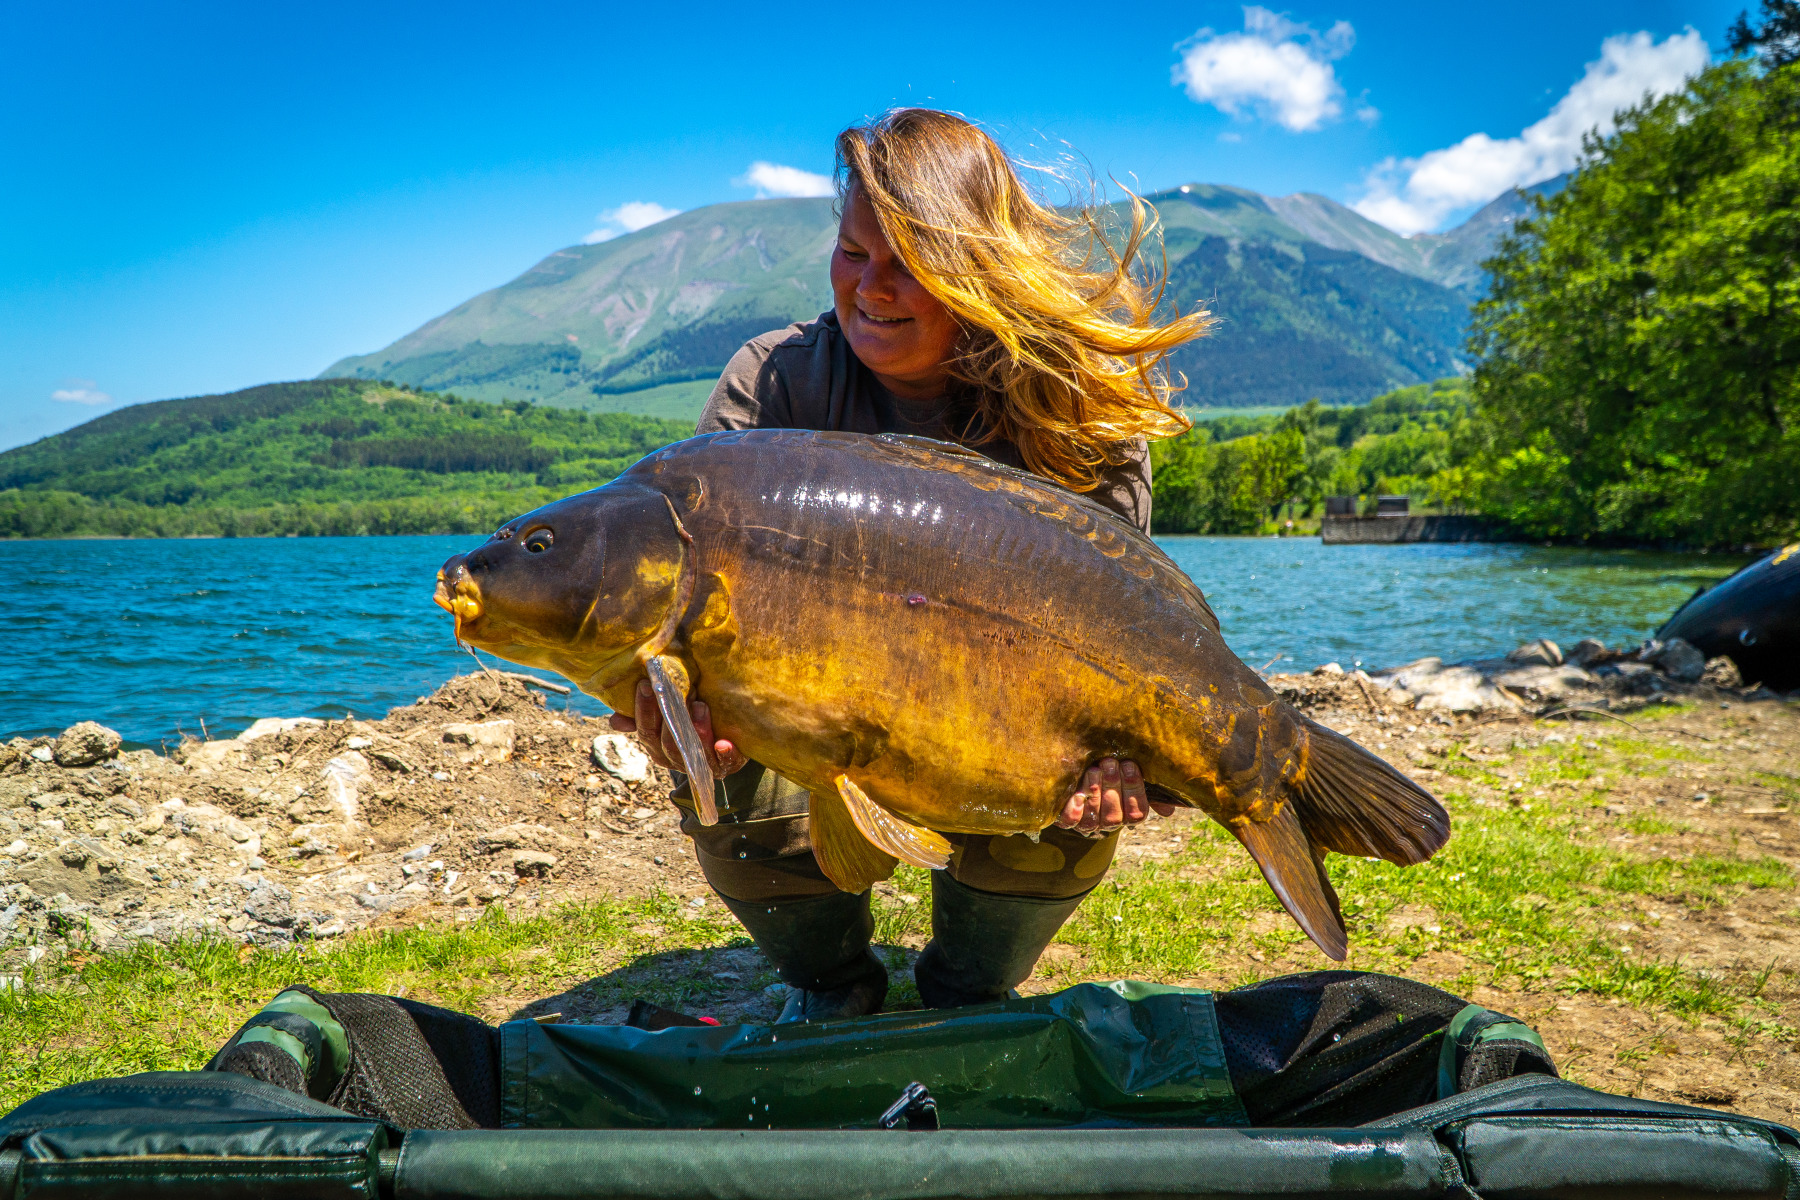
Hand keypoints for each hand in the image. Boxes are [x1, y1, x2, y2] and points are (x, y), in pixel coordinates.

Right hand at [607, 680, 748, 776]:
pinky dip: (725, 754)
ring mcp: (702, 764)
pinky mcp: (728, 763)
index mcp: (658, 747)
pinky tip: (724, 743)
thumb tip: (615, 721)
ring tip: (700, 706)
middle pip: (668, 745)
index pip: (647, 733)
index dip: (644, 710)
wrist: (728, 729)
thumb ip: (646, 713)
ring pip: (694, 754)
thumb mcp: (669, 710)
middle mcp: (677, 759)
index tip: (646, 684)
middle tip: (677, 693)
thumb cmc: (690, 714)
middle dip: (671, 720)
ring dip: (697, 731)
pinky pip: (726, 763)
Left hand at [1055, 758, 1173, 834]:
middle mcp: (1108, 823)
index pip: (1137, 813)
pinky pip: (1070, 821)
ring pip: (1093, 819)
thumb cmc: (1111, 769)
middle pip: (1114, 817)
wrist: (1079, 772)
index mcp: (1128, 814)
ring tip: (1094, 769)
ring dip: (1095, 792)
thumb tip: (1169, 809)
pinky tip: (1077, 795)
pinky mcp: (1065, 819)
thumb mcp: (1130, 774)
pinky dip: (1074, 810)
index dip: (1134, 789)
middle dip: (1113, 787)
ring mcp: (1087, 824)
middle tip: (1110, 763)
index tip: (1130, 765)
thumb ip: (1150, 788)